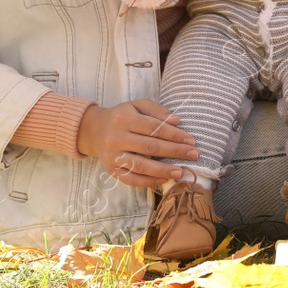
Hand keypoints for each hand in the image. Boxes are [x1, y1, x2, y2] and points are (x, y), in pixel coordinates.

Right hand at [77, 99, 198, 189]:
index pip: (154, 128)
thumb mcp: (137, 106)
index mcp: (124, 118)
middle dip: (175, 152)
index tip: (191, 140)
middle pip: (150, 147)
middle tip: (194, 155)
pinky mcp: (111, 170)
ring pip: (141, 166)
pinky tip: (163, 180)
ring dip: (164, 170)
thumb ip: (157, 110)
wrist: (93, 130)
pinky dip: (148, 181)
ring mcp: (113, 156)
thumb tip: (176, 121)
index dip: (174, 135)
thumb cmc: (121, 116)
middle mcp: (116, 138)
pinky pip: (131, 179)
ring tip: (182, 172)